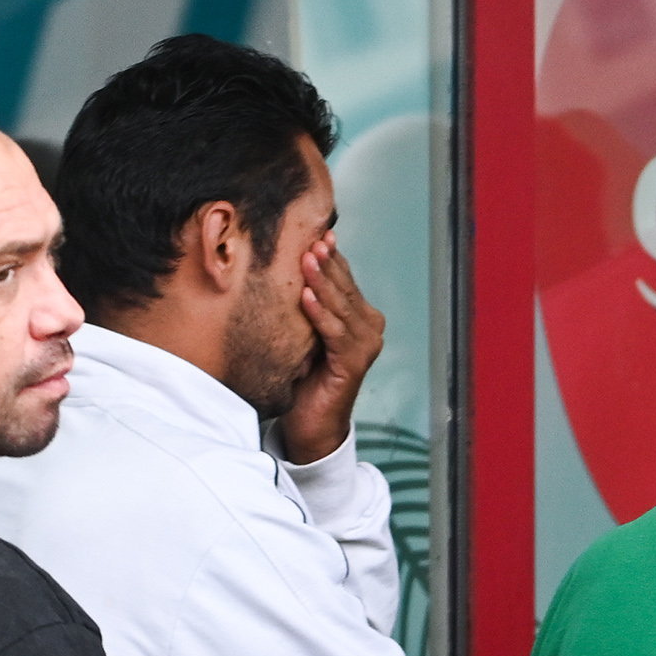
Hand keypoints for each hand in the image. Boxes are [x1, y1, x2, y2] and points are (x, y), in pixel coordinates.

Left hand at [274, 238, 388, 465]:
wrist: (310, 424)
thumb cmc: (304, 376)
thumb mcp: (304, 331)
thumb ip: (306, 304)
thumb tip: (286, 265)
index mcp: (359, 318)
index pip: (345, 279)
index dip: (331, 257)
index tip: (317, 232)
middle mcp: (370, 329)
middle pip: (345, 288)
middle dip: (328, 262)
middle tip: (313, 238)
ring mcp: (366, 347)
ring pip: (342, 307)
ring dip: (324, 282)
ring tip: (308, 258)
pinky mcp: (354, 365)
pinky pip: (336, 333)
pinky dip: (321, 315)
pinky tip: (307, 297)